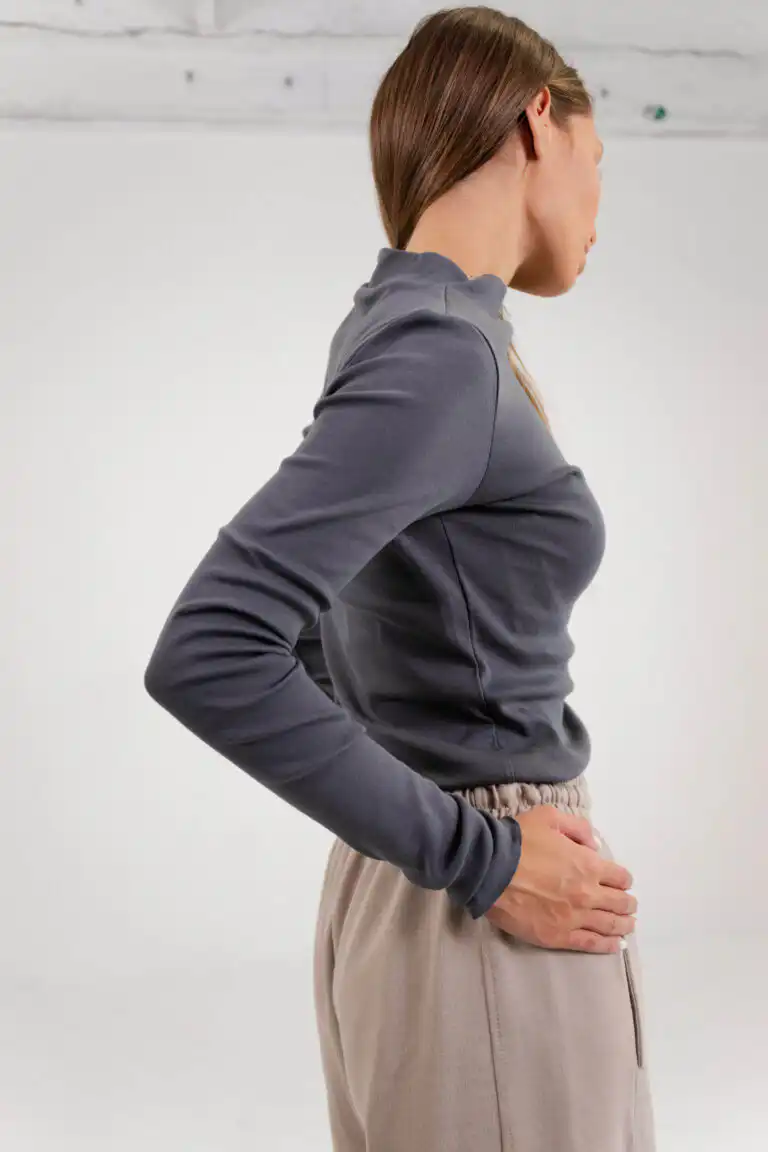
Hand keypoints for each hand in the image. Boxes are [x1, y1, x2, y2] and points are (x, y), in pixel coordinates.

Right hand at [485, 805, 637, 952]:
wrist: (490, 869)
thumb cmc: (519, 841)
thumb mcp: (550, 817)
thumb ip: (578, 828)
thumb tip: (594, 846)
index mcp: (588, 865)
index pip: (620, 877)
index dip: (623, 879)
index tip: (621, 882)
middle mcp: (588, 893)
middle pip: (619, 903)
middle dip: (628, 904)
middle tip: (629, 906)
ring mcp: (575, 918)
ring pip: (609, 925)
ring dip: (622, 925)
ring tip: (627, 926)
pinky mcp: (559, 936)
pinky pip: (590, 944)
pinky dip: (607, 946)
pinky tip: (615, 946)